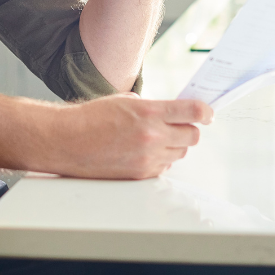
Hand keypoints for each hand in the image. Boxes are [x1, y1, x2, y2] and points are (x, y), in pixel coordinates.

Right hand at [57, 93, 211, 179]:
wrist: (68, 141)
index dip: (205, 111)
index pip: (193, 111)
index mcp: (148, 112)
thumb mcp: (123, 100)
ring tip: (154, 138)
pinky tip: (143, 151)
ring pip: (180, 152)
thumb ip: (150, 106)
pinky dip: (160, 158)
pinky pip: (165, 166)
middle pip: (193, 135)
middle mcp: (152, 136)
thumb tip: (170, 112)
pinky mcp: (142, 174)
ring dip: (174, 144)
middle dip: (188, 128)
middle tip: (178, 124)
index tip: (207, 112)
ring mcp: (148, 158)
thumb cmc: (90, 118)